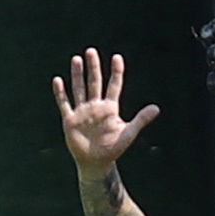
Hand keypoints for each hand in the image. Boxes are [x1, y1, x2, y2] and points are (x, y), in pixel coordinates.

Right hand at [52, 48, 161, 178]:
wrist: (96, 164)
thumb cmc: (113, 150)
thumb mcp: (128, 133)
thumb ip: (141, 120)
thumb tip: (157, 108)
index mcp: (110, 108)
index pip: (114, 86)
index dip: (116, 72)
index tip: (117, 57)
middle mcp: (95, 106)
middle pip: (94, 83)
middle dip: (93, 68)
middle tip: (91, 51)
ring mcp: (82, 112)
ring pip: (79, 89)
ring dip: (77, 75)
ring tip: (77, 59)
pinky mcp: (70, 120)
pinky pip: (65, 103)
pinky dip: (60, 93)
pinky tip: (58, 80)